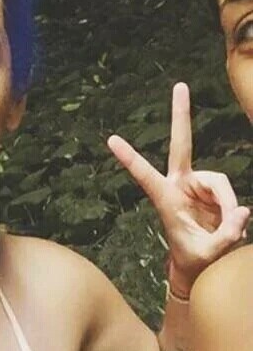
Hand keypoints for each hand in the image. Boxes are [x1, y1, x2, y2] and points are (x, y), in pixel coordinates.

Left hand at [107, 82, 249, 293]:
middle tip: (180, 85)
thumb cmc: (193, 260)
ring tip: (230, 230)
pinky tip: (233, 226)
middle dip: (181, 116)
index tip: (111, 140)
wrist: (199, 264)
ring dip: (228, 205)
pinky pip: (230, 195)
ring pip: (220, 183)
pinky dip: (235, 211)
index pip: (144, 175)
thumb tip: (243, 211)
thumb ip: (225, 235)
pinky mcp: (213, 191)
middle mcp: (179, 185)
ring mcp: (197, 185)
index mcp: (164, 199)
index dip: (130, 158)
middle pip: (182, 145)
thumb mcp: (207, 254)